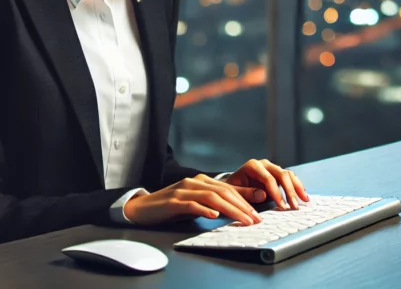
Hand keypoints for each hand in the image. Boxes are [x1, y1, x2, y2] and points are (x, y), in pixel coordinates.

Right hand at [122, 174, 264, 225]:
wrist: (143, 208)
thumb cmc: (172, 206)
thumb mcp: (197, 202)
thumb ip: (216, 202)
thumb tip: (240, 207)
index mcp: (202, 181)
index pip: (229, 189)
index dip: (245, 201)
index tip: (257, 214)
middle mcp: (194, 182)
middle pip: (223, 192)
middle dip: (242, 206)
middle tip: (254, 219)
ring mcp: (183, 190)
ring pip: (211, 197)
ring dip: (230, 209)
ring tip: (242, 219)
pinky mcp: (173, 201)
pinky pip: (191, 204)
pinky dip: (204, 210)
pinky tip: (214, 216)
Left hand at [225, 159, 309, 209]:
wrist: (233, 185)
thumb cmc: (232, 189)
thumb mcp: (234, 192)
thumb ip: (246, 193)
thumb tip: (263, 194)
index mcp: (253, 166)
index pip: (269, 179)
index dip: (277, 193)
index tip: (282, 207)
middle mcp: (264, 164)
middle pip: (282, 174)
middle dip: (290, 191)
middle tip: (295, 206)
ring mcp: (272, 168)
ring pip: (289, 175)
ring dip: (297, 188)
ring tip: (304, 201)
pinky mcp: (277, 174)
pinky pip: (290, 178)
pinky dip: (297, 187)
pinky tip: (303, 196)